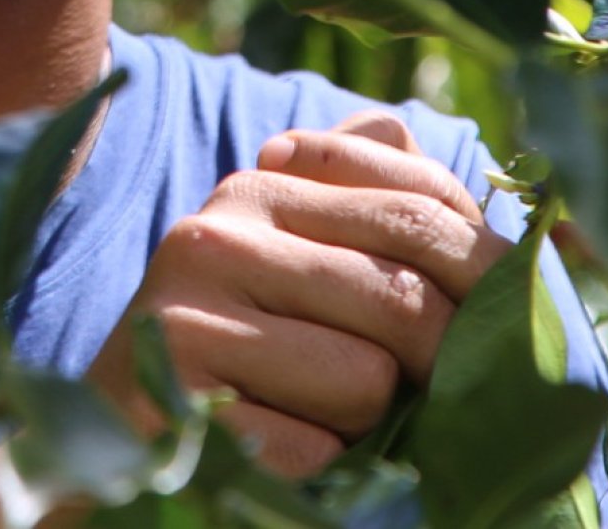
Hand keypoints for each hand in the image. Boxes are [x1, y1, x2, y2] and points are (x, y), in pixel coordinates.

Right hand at [84, 108, 505, 477]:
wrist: (110, 426)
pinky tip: (280, 448)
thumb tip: (433, 140)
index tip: (497, 326)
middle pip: (405, 297)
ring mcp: (186, 317)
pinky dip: (316, 467)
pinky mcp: (175, 404)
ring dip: (367, 421)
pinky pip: (310, 449)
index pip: (420, 207)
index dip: (487, 277)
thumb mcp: (292, 248)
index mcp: (259, 187)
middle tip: (425, 395)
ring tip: (321, 413)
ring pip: (366, 378)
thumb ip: (363, 183)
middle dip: (438, 364)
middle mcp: (216, 234)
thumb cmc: (235, 338)